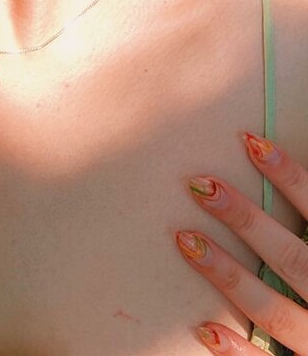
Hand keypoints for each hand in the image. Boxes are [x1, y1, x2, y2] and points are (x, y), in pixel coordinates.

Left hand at [177, 132, 307, 353]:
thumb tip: (269, 151)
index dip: (290, 177)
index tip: (252, 142)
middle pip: (291, 260)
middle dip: (246, 220)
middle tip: (200, 185)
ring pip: (274, 311)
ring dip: (230, 276)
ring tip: (186, 240)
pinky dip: (238, 350)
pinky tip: (205, 327)